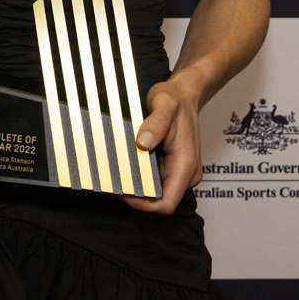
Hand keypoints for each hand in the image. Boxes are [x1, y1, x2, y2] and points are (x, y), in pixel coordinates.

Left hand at [120, 73, 202, 213]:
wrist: (184, 95)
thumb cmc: (177, 100)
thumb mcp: (165, 102)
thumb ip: (156, 122)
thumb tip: (143, 142)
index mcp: (186, 163)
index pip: (166, 203)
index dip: (142, 204)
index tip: (122, 192)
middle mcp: (186, 172)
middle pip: (158, 200)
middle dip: (135, 195)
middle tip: (112, 181)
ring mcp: (179, 171)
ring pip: (155, 192)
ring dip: (136, 186)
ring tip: (116, 173)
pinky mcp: (172, 167)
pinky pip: (155, 180)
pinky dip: (139, 177)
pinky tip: (126, 166)